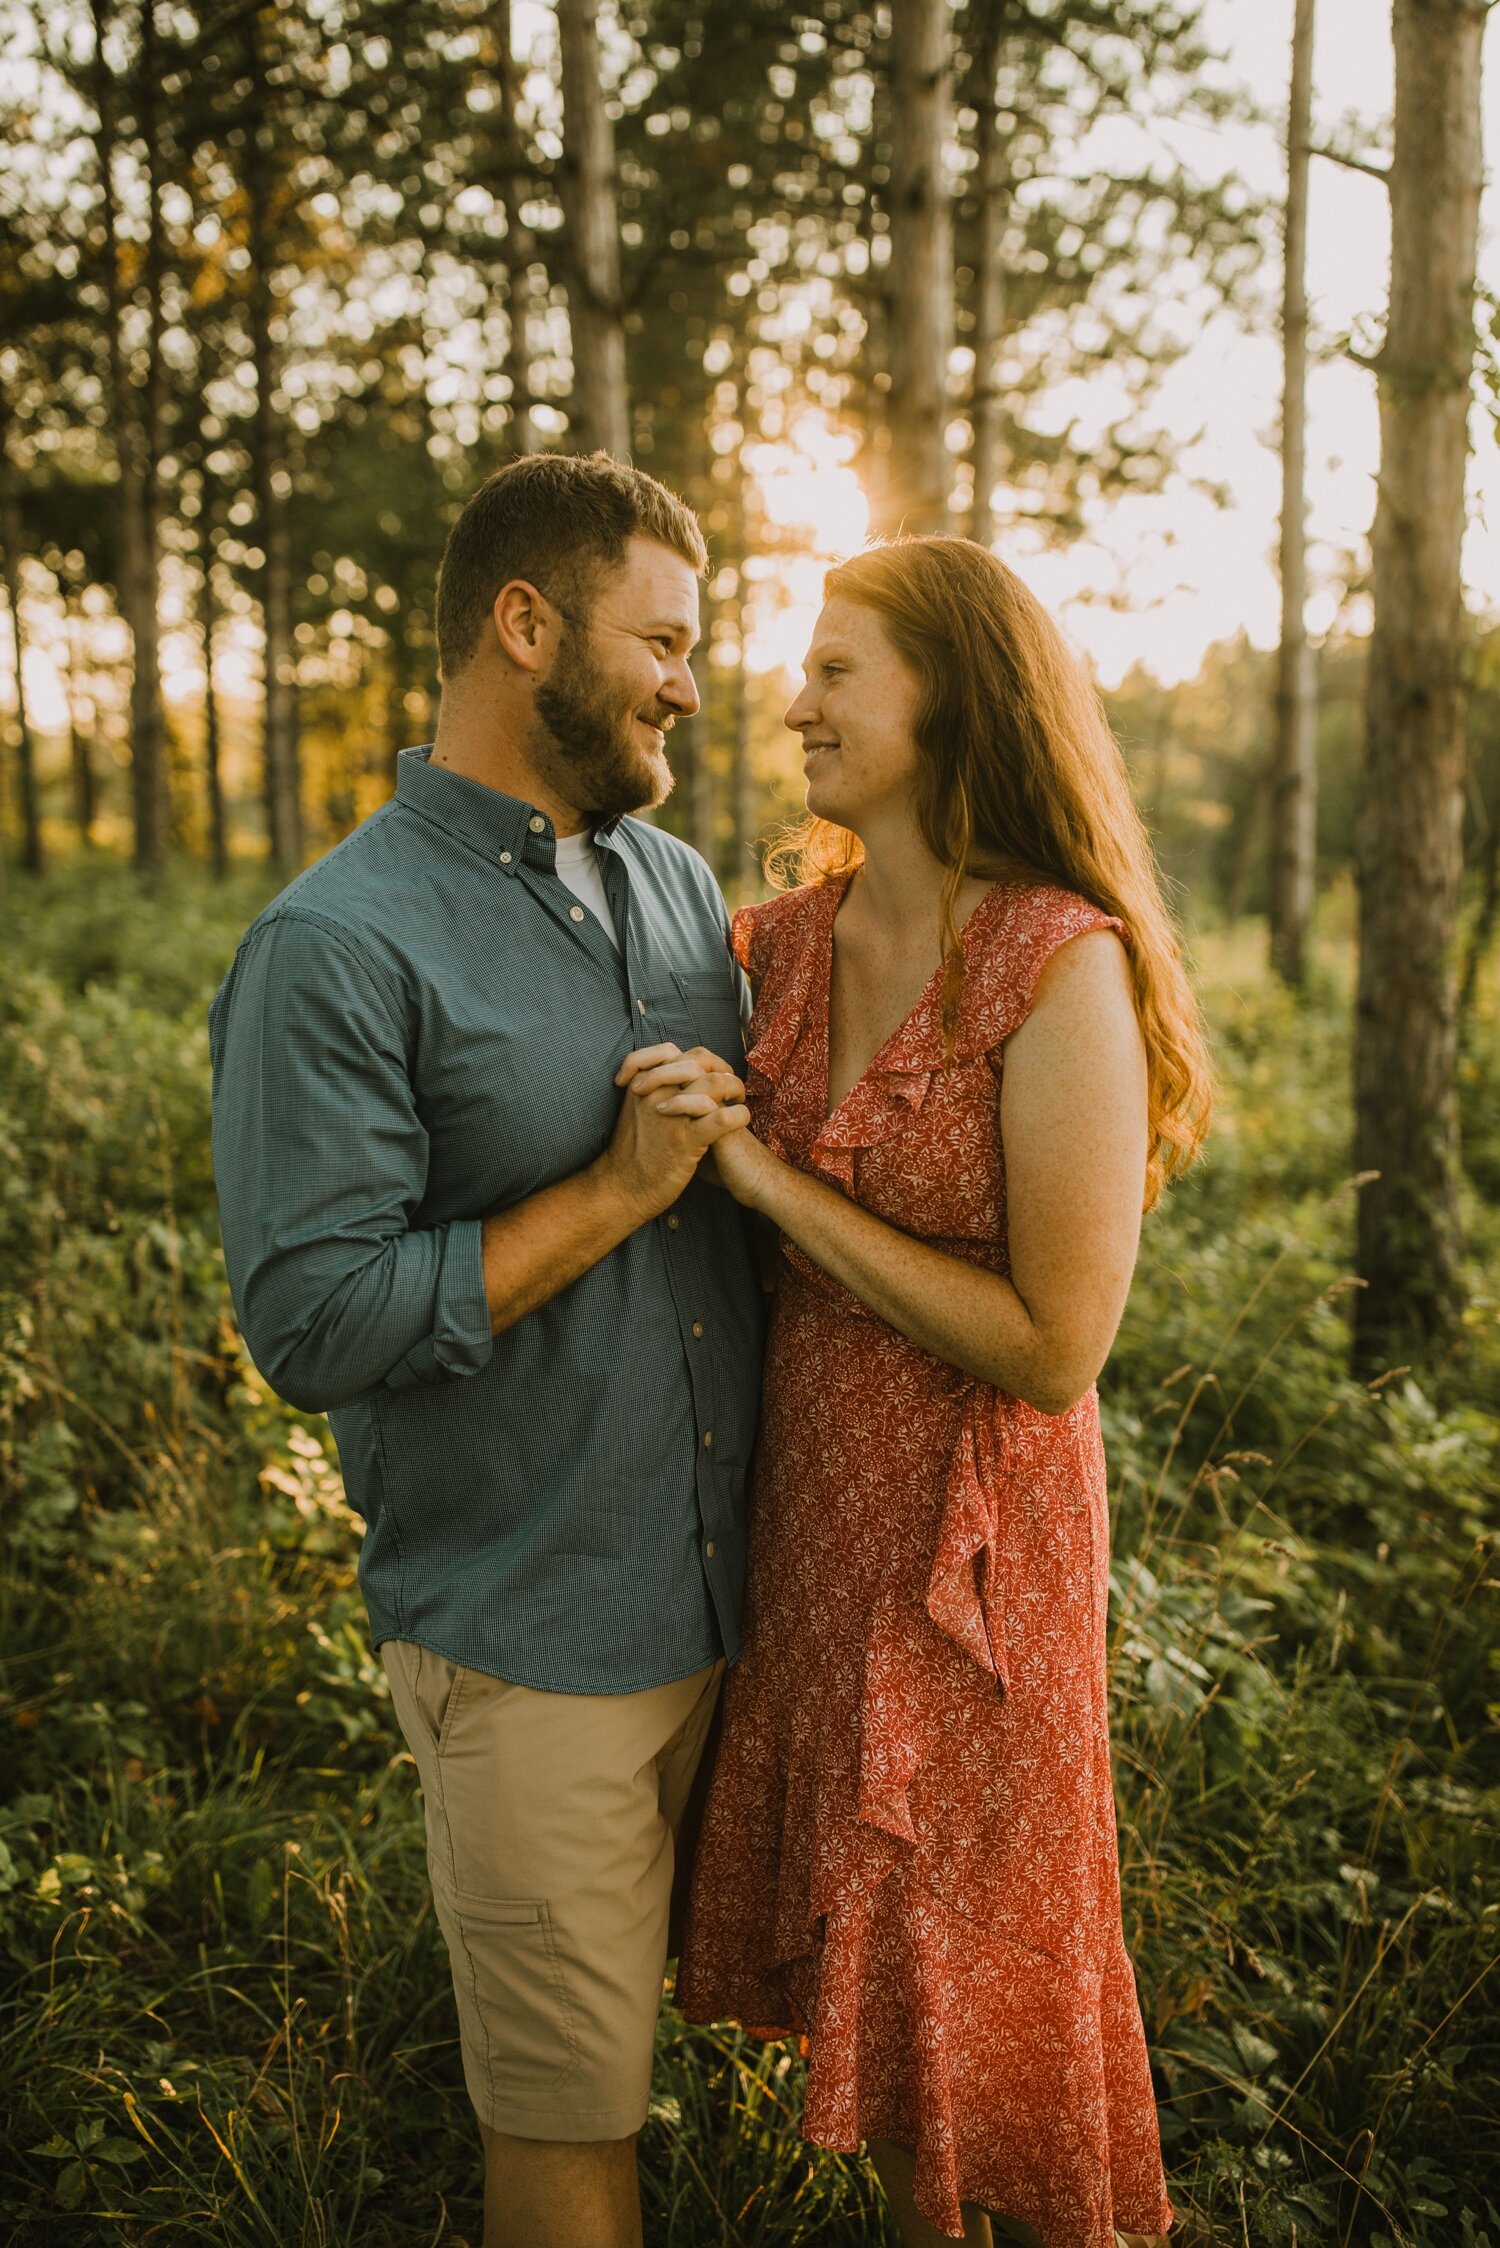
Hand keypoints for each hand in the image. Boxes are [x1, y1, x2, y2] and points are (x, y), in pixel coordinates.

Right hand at [597, 1043, 749, 1222]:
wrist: (623, 1187)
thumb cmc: (633, 1150)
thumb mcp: (633, 1110)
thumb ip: (651, 1088)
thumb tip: (679, 1071)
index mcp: (639, 1084)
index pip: (670, 1051)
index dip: (697, 1057)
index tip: (709, 1071)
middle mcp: (653, 1094)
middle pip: (697, 1062)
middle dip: (720, 1068)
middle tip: (730, 1085)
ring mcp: (671, 1116)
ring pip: (714, 1083)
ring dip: (734, 1087)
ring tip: (738, 1098)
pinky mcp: (686, 1141)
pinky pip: (723, 1118)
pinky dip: (740, 1115)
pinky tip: (742, 1119)